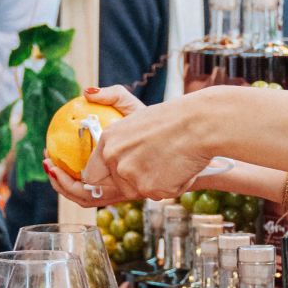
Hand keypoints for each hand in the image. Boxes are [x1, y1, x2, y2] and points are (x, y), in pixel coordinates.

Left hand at [71, 86, 219, 202]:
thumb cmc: (172, 117)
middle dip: (132, 183)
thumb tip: (87, 92)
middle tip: (153, 166)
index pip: (91, 174)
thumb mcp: (135, 107)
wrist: (200, 124)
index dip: (105, 178)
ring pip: (139, 192)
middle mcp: (114, 158)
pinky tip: (180, 167)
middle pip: (116, 187)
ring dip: (154, 184)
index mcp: (108, 140)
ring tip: (170, 161)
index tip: (117, 176)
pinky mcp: (150, 189)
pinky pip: (159, 195)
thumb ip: (111, 99)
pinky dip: (171, 186)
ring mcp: (131, 175)